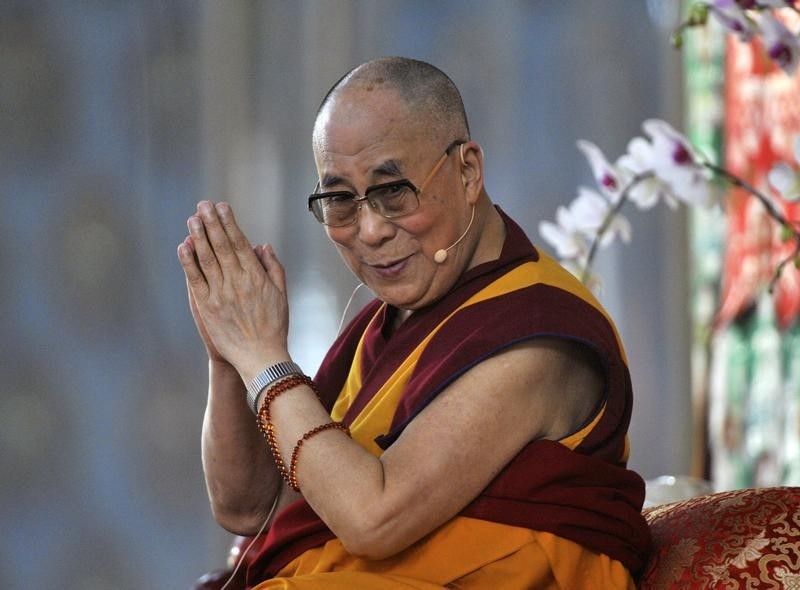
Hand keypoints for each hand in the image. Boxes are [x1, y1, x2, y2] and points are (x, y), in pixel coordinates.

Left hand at [177, 201, 289, 379]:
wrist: (260, 357)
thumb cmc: (274, 327)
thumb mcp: (281, 294)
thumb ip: (273, 268)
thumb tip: (262, 245)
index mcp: (256, 277)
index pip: (239, 242)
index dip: (229, 223)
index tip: (222, 207)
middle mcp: (237, 281)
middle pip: (221, 245)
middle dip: (211, 222)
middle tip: (203, 205)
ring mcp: (220, 293)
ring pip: (207, 258)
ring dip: (199, 236)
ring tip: (192, 219)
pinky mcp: (206, 306)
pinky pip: (195, 279)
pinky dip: (188, 261)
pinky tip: (184, 246)